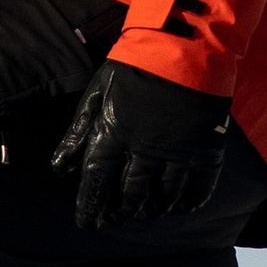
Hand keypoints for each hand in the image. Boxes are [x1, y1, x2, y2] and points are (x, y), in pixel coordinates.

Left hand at [54, 59, 231, 227]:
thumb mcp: (98, 92)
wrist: (185, 44)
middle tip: (115, 218)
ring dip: (152, 209)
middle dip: (120, 211)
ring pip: (163, 196)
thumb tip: (60, 167)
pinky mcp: (206, 149)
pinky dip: (188, 203)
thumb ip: (79, 131)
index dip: (90, 206)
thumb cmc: (136, 64)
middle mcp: (145, 149)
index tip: (87, 222)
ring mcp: (178, 151)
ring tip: (145, 211)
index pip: (97, 182)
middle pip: (130, 194)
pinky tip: (179, 207)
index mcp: (114, 133)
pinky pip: (198, 188)